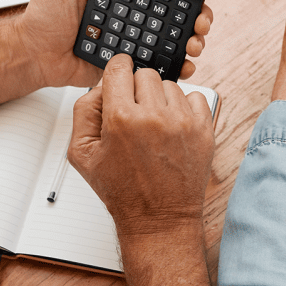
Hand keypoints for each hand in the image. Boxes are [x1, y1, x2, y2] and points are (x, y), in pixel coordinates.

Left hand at [18, 0, 222, 86]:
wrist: (34, 55)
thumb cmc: (42, 14)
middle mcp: (134, 12)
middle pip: (179, 11)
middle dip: (201, 13)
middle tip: (203, 18)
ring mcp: (134, 38)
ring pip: (176, 38)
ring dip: (194, 39)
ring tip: (194, 43)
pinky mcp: (130, 63)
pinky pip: (160, 65)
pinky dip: (178, 66)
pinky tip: (184, 65)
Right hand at [68, 55, 217, 285]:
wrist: (160, 218)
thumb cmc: (122, 191)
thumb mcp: (82, 153)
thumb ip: (84, 111)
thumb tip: (100, 86)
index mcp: (122, 118)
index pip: (120, 66)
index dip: (116, 72)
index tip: (119, 80)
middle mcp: (154, 116)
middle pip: (145, 74)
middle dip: (137, 89)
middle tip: (134, 113)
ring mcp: (183, 122)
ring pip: (170, 85)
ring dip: (160, 99)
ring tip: (153, 126)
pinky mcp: (204, 129)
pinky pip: (194, 97)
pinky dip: (183, 108)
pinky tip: (172, 128)